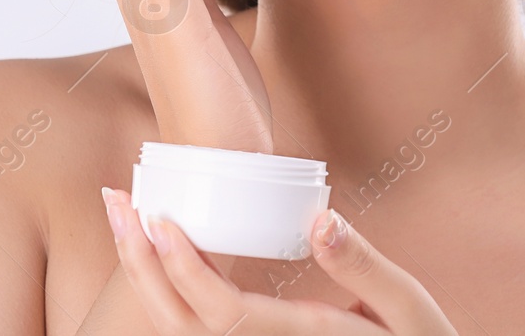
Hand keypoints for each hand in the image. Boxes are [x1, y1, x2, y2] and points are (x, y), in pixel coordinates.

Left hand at [101, 188, 459, 334]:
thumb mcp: (408, 308)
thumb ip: (364, 265)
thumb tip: (321, 219)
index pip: (223, 314)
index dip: (184, 270)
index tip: (159, 220)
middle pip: (181, 325)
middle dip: (140, 264)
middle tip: (115, 201)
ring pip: (179, 330)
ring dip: (143, 275)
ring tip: (123, 219)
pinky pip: (195, 328)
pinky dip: (164, 289)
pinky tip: (154, 252)